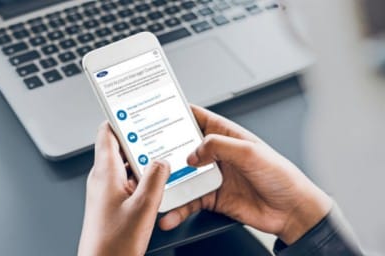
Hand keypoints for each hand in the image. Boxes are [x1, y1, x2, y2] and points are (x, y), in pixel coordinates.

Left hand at [78, 122, 170, 255]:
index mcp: (105, 173)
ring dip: (141, 160)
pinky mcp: (110, 203)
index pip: (106, 132)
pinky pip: (126, 181)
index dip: (120, 118)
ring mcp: (105, 191)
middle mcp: (102, 179)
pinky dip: (140, 178)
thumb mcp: (143, 207)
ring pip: (124, 165)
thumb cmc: (113, 245)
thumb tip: (161, 160)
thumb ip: (155, 178)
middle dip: (138, 139)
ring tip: (161, 157)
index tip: (133, 108)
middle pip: (118, 147)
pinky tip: (155, 184)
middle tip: (157, 132)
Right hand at [159, 105, 331, 243]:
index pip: (196, 117)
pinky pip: (188, 202)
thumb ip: (218, 146)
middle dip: (164, 150)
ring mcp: (212, 176)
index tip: (155, 112)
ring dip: (168, 183)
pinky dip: (178, 208)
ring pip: (181, 176)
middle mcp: (216, 154)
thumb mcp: (250, 152)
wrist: (292, 211)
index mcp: (226, 134)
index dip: (176, 113)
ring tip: (155, 188)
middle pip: (181, 147)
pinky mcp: (212, 197)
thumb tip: (192, 153)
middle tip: (145, 154)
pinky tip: (171, 212)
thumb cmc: (281, 175)